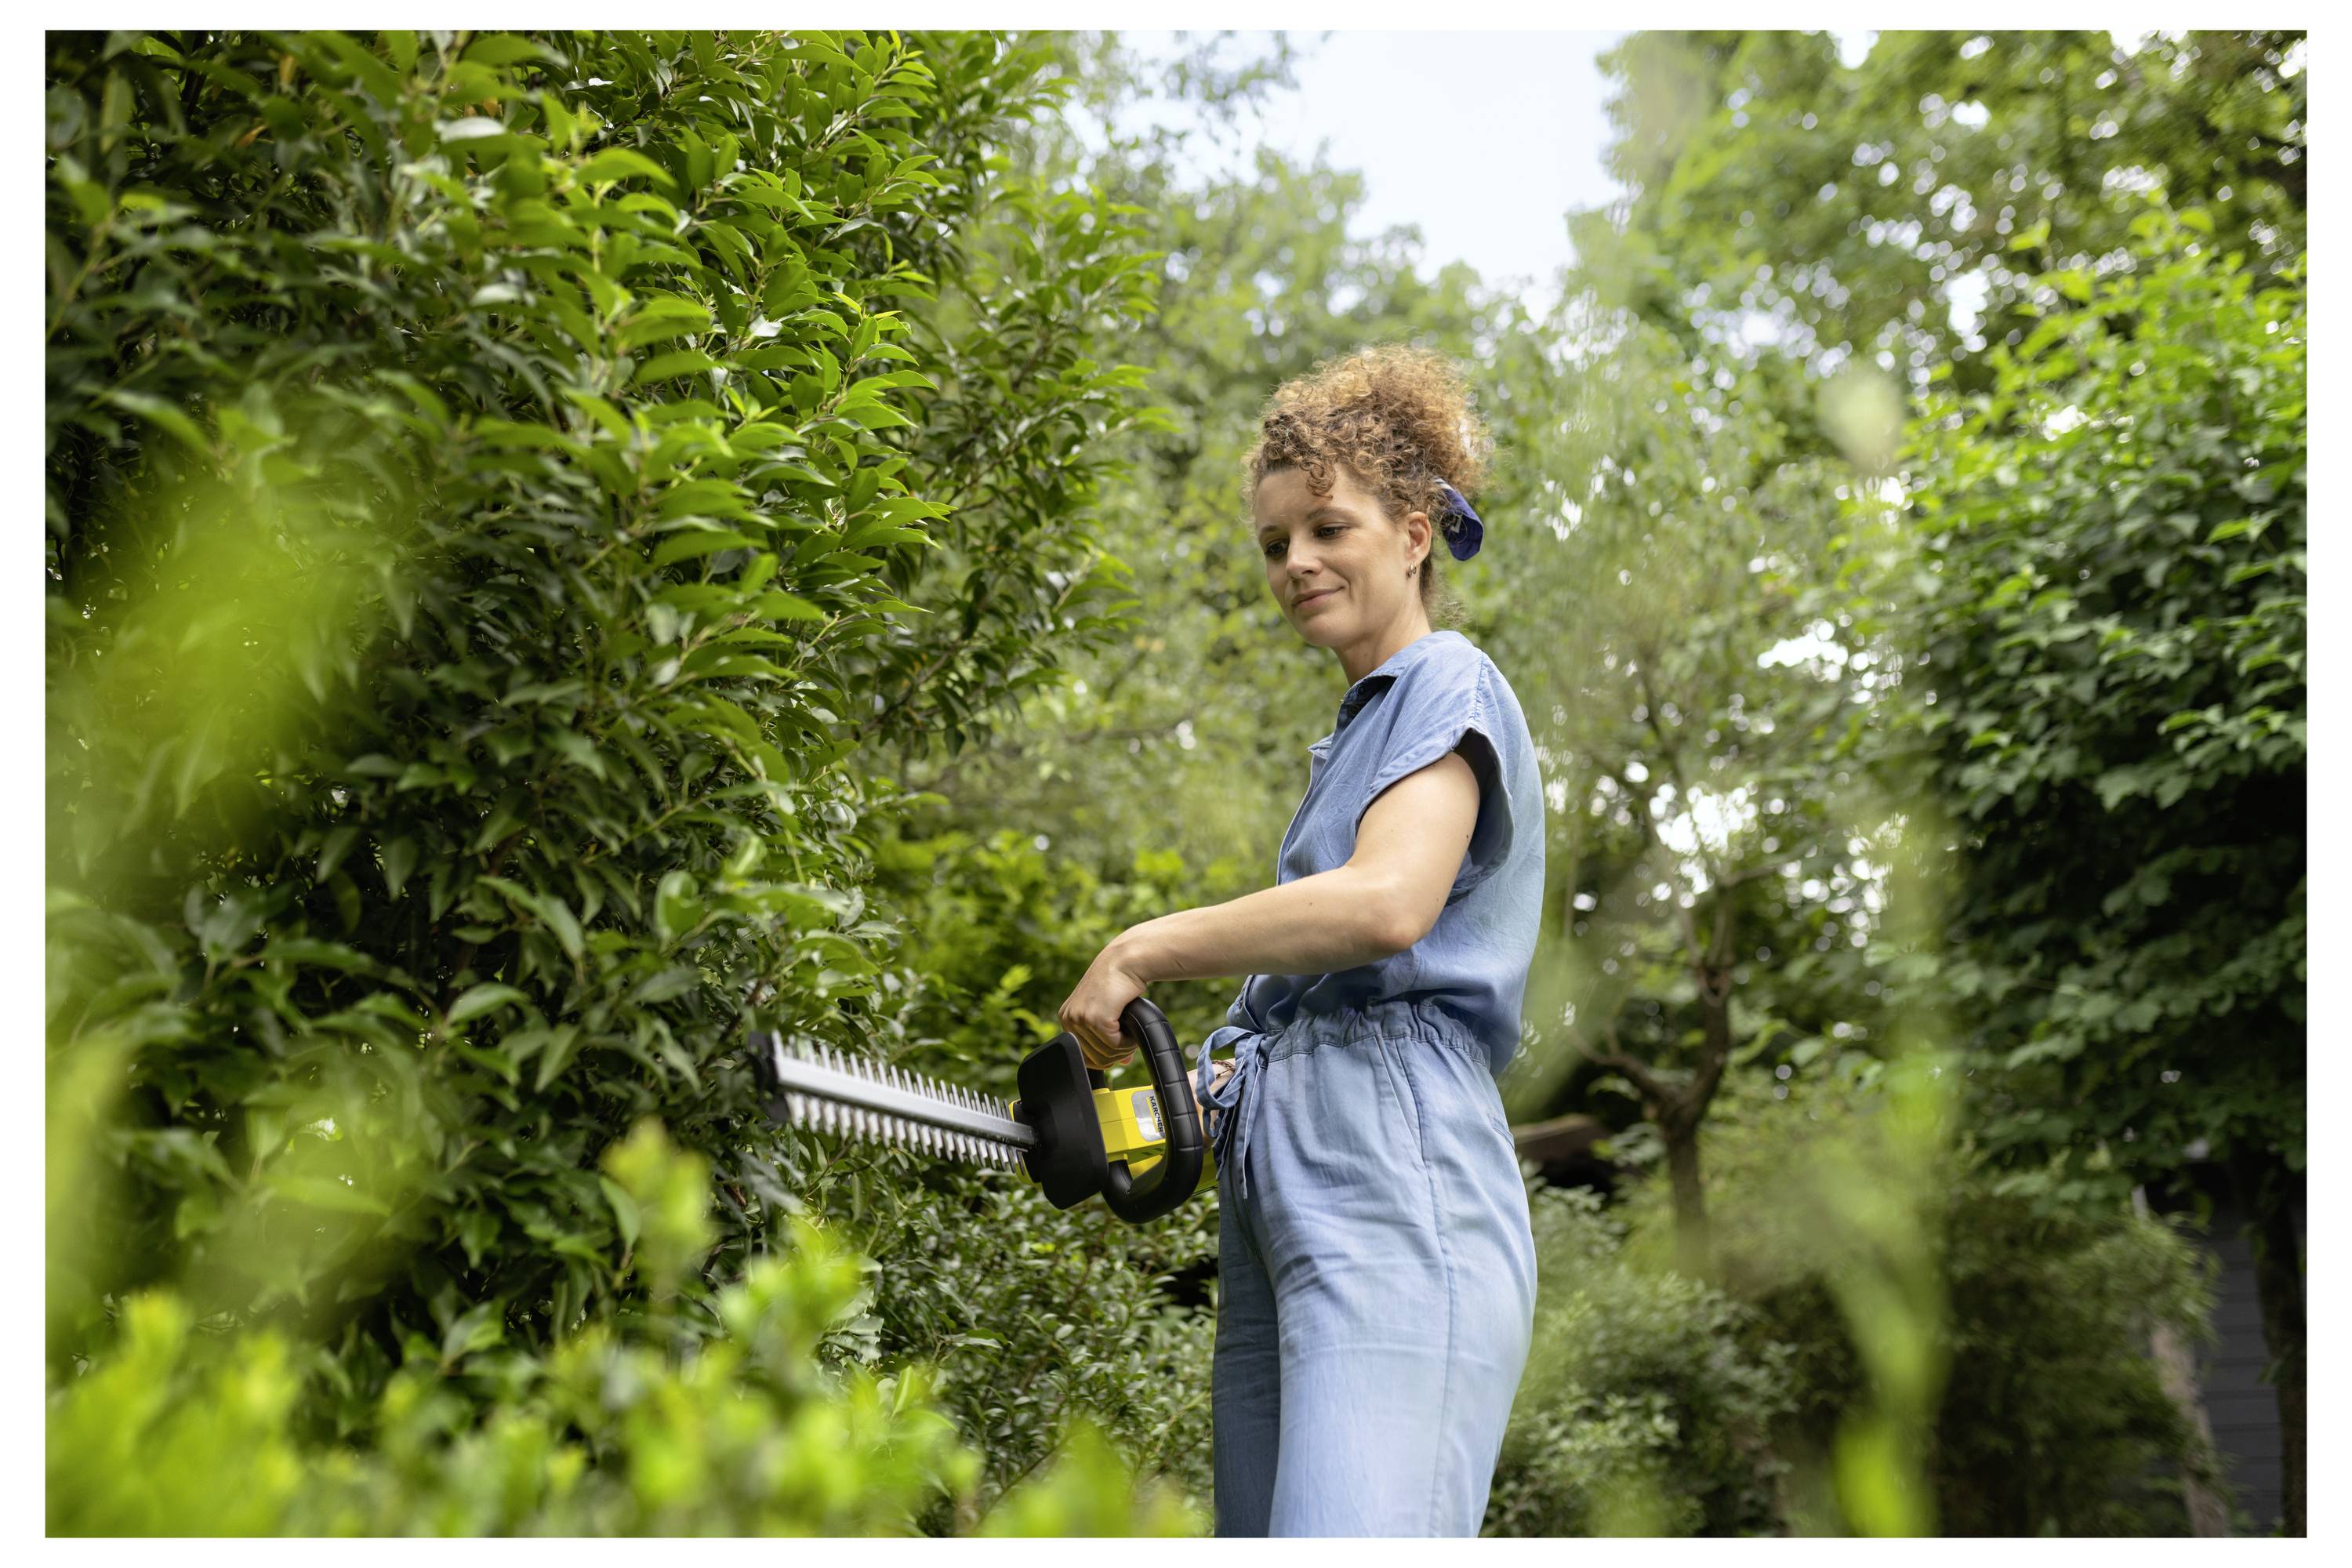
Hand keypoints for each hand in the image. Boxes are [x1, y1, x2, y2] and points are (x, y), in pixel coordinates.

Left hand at [1058, 937, 1149, 1070]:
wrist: (1126, 961)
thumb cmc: (1119, 982)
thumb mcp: (1108, 1011)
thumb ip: (1108, 1036)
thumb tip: (1121, 1060)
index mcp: (1068, 1017)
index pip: (1082, 1056)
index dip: (1104, 1057)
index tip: (1119, 1051)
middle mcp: (1069, 1019)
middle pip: (1095, 1059)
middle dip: (1116, 1055)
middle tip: (1129, 1042)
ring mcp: (1080, 1019)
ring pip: (1106, 1054)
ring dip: (1124, 1048)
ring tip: (1132, 1032)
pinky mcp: (1095, 1019)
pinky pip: (1115, 1046)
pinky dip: (1128, 1042)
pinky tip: (1131, 1028)